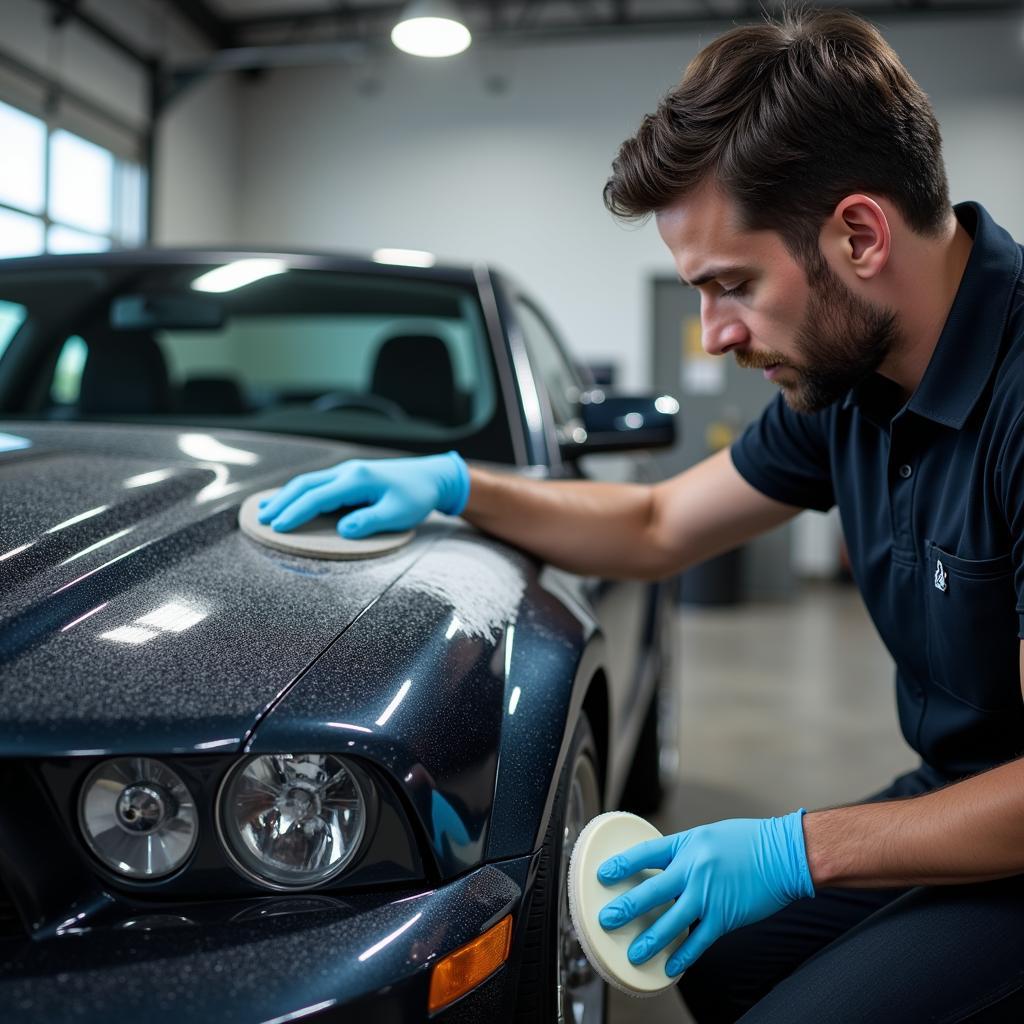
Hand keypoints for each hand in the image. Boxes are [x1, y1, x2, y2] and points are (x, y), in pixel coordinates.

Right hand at [256, 451, 469, 537]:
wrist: (432, 477)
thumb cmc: (417, 497)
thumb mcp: (398, 514)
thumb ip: (370, 522)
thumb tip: (344, 530)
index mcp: (357, 480)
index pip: (318, 497)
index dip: (296, 513)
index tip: (278, 527)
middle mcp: (348, 471)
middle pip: (305, 485)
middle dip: (282, 502)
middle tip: (261, 520)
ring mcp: (347, 471)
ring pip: (308, 481)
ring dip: (286, 495)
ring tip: (265, 511)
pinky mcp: (350, 476)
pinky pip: (317, 483)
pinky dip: (299, 491)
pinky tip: (289, 500)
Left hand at [597, 810, 813, 975]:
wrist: (783, 854)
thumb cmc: (748, 841)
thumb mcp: (708, 836)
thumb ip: (685, 852)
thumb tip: (664, 867)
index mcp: (687, 845)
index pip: (645, 854)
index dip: (621, 865)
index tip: (603, 875)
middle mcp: (693, 869)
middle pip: (651, 891)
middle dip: (626, 907)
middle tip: (606, 918)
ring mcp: (708, 895)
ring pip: (671, 922)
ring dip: (650, 939)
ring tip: (633, 953)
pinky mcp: (724, 916)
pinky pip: (698, 940)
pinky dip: (684, 955)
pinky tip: (670, 966)